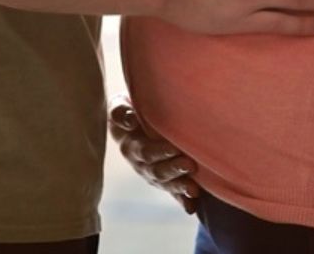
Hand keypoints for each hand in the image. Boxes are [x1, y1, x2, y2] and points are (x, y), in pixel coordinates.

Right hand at [108, 95, 198, 213]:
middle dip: (173, 169)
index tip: (175, 148)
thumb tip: (130, 121)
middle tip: (190, 165)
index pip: (145, 152)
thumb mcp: (119, 105)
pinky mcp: (163, 181)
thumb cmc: (127, 109)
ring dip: (179, 187)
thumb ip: (121, 112)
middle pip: (156, 171)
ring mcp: (152, 174)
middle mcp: (141, 164)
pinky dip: (182, 201)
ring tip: (194, 189)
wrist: (131, 121)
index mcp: (130, 146)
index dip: (159, 152)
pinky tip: (191, 207)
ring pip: (165, 184)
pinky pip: (172, 193)